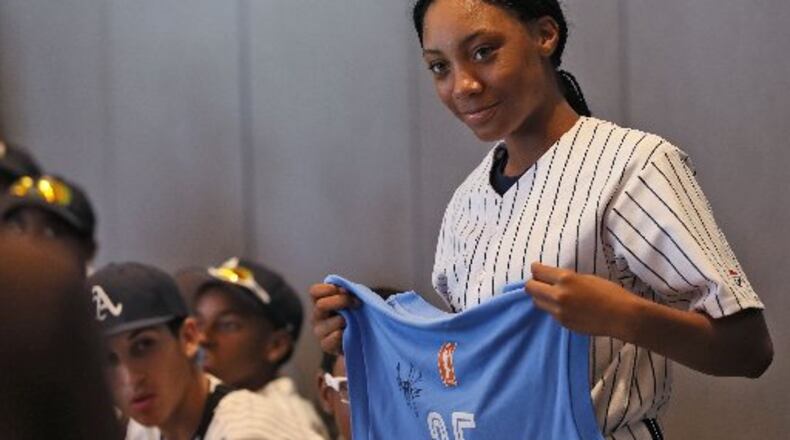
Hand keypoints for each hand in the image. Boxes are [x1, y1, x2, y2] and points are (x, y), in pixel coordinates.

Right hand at [309, 283, 359, 354]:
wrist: (361, 340)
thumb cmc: (356, 315)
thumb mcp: (352, 299)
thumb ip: (347, 292)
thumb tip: (344, 290)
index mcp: (320, 301)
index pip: (314, 291)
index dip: (328, 289)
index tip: (344, 290)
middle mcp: (317, 316)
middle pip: (321, 305)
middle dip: (342, 301)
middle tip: (357, 303)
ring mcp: (319, 331)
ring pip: (331, 321)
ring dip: (345, 320)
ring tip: (353, 322)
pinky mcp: (325, 345)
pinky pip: (333, 337)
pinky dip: (343, 334)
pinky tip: (349, 333)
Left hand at [525, 262, 640, 338]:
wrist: (622, 316)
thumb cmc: (610, 292)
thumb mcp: (586, 277)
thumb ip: (566, 278)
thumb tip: (552, 279)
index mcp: (565, 279)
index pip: (538, 272)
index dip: (536, 269)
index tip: (537, 268)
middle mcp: (558, 295)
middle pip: (530, 288)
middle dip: (533, 283)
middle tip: (539, 281)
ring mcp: (559, 311)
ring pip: (537, 302)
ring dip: (541, 297)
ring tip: (551, 294)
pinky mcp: (563, 323)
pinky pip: (550, 313)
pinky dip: (553, 308)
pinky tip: (564, 306)